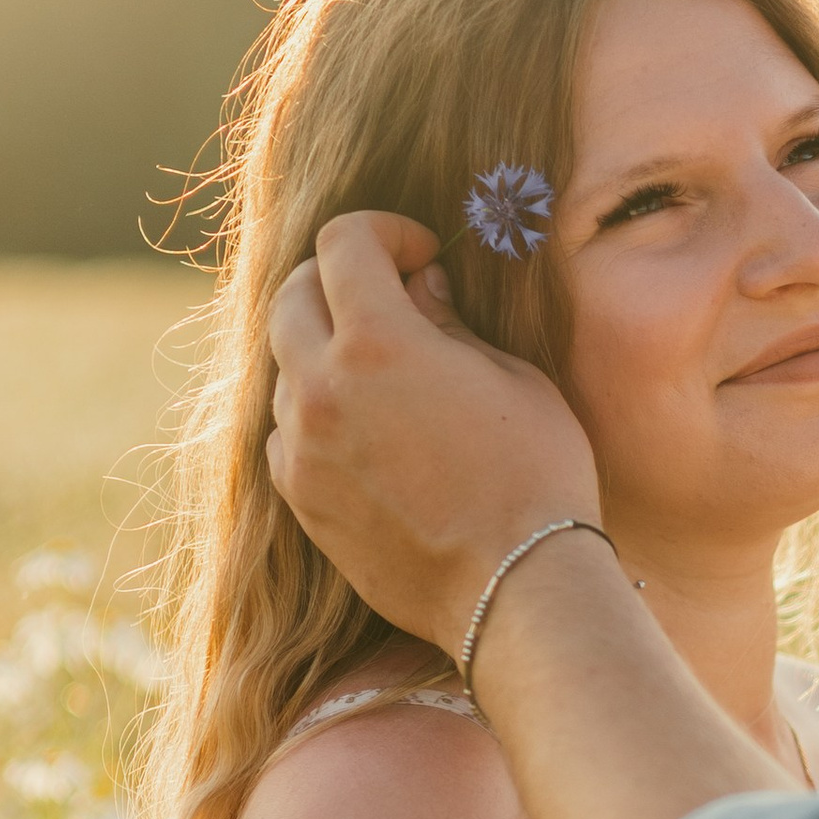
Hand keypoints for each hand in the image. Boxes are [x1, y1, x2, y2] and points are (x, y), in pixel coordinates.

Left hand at [265, 211, 600, 651]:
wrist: (514, 587)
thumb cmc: (535, 474)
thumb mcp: (511, 377)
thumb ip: (450, 323)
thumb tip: (420, 287)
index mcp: (377, 342)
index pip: (343, 242)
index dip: (384, 231)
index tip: (419, 254)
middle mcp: (321, 387)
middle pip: (291, 294)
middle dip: (336, 277)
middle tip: (386, 293)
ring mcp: (301, 447)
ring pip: (283, 364)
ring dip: (323, 348)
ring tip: (380, 370)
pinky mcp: (299, 498)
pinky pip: (285, 430)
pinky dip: (314, 411)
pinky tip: (365, 429)